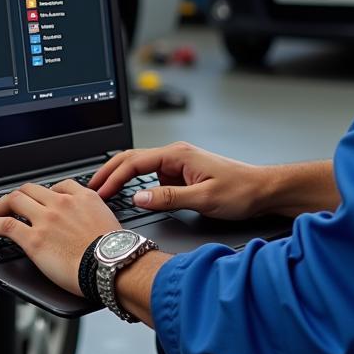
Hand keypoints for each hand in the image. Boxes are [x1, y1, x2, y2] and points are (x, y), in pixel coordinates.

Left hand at [0, 180, 120, 295]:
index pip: (58, 186)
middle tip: (8, 206)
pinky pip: (4, 224)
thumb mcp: (108, 222)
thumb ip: (92, 217)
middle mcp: (62, 203)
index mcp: (83, 197)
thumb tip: (87, 227)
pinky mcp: (33, 239)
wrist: (112, 265)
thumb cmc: (115, 251)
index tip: (39, 201)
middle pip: (30, 189)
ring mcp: (46, 219)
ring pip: (14, 200)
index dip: (44, 193)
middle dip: (16, 197)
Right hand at [90, 141, 263, 220]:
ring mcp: (179, 165)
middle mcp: (176, 155)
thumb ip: (169, 198)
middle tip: (90, 189)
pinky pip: (153, 178)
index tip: (98, 192)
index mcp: (178, 154)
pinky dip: (136, 185)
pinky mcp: (183, 175)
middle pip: (132, 159)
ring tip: (103, 193)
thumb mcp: (204, 198)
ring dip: (121, 178)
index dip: (113, 176)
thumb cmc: (241, 191)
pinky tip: (129, 196)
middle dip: (109, 172)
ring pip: (141, 168)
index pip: (135, 161)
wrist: (263, 190)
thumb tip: (139, 198)